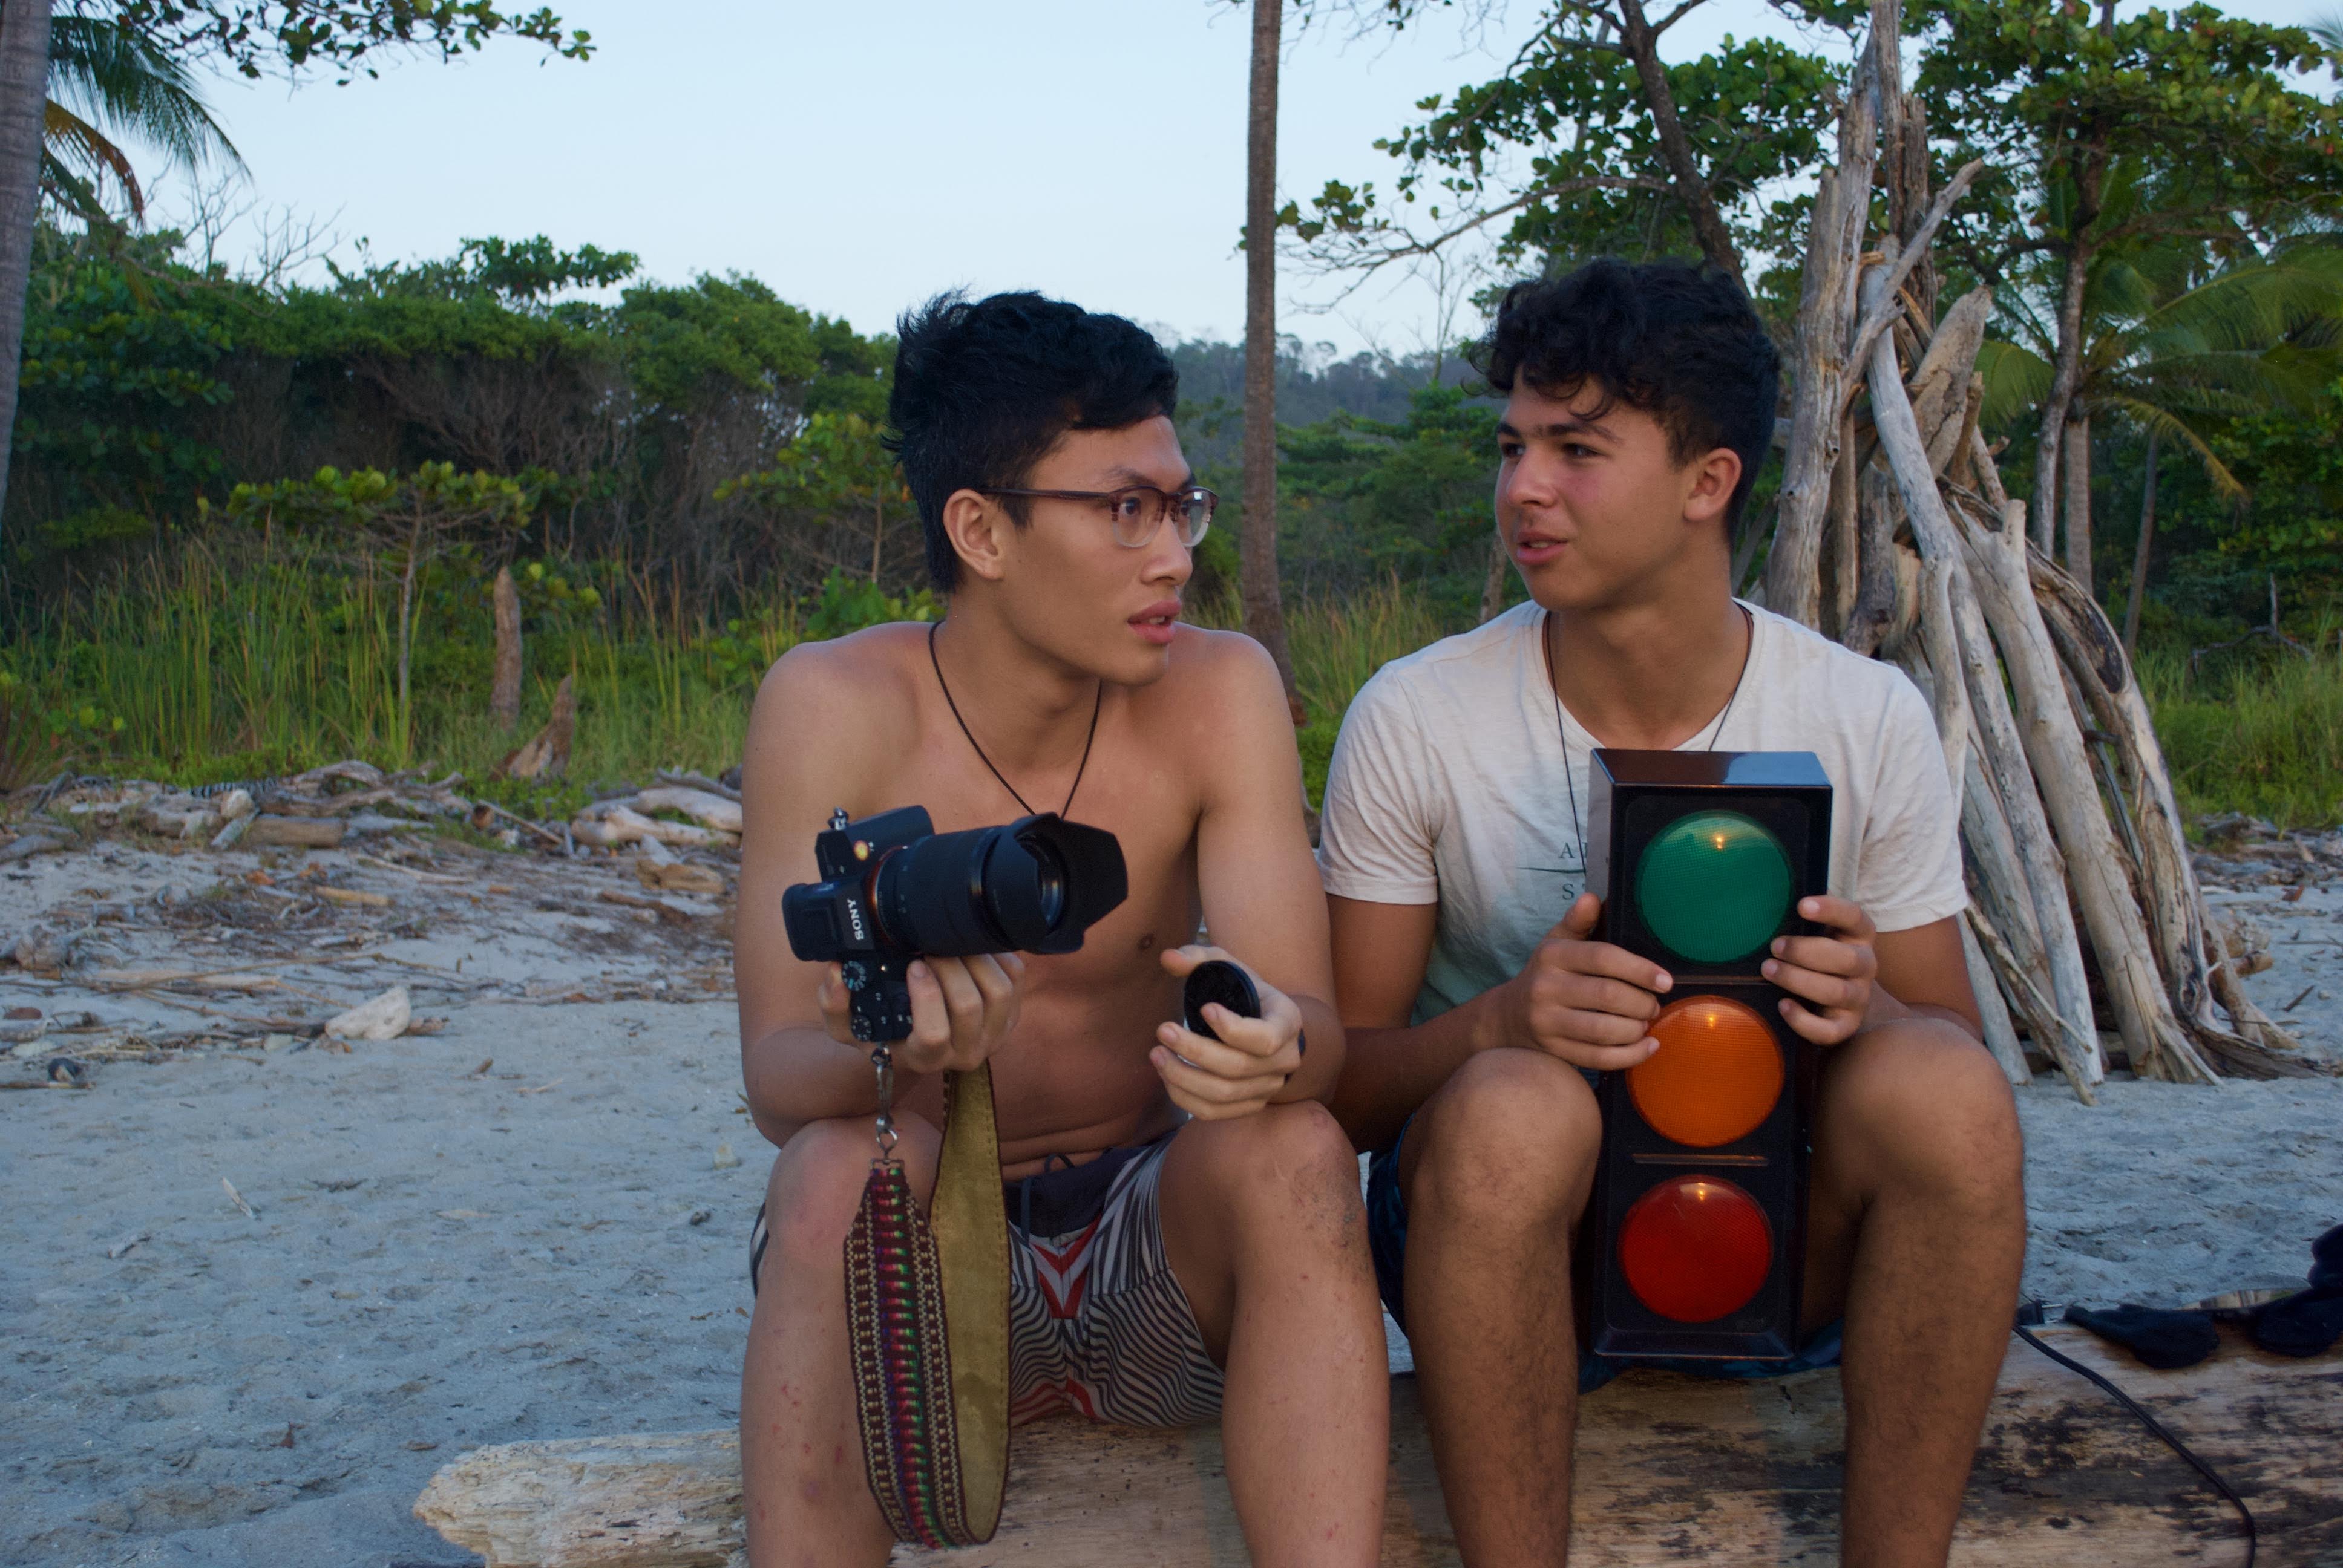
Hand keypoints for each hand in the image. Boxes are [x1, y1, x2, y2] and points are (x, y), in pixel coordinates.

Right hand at [816, 952, 1025, 1074]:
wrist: (913, 1040)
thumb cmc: (880, 1029)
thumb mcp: (846, 1024)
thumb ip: (833, 1003)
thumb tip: (837, 973)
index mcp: (925, 1058)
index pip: (934, 1036)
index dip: (927, 997)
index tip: (913, 965)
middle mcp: (963, 1054)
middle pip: (970, 1006)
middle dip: (950, 965)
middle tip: (931, 942)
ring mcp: (993, 1035)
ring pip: (998, 991)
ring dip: (975, 958)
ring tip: (950, 940)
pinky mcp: (1012, 1014)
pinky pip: (1016, 978)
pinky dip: (997, 954)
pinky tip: (973, 943)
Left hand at [1150, 945, 1304, 1120]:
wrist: (1268, 1026)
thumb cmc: (1245, 992)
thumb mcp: (1228, 967)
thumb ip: (1199, 958)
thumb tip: (1167, 957)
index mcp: (1287, 1022)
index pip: (1266, 1038)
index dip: (1233, 1029)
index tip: (1204, 1009)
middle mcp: (1285, 1060)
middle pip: (1237, 1068)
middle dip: (1194, 1051)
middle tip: (1162, 1031)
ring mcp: (1268, 1087)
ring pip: (1222, 1094)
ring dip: (1182, 1076)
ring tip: (1156, 1054)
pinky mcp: (1249, 1105)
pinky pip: (1213, 1112)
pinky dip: (1184, 1096)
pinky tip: (1166, 1075)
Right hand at [1495, 892, 1671, 1070]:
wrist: (1509, 1016)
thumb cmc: (1546, 974)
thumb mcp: (1556, 942)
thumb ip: (1577, 921)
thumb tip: (1593, 899)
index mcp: (1552, 955)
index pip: (1602, 958)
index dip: (1639, 969)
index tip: (1665, 981)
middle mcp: (1545, 988)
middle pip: (1608, 996)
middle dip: (1642, 1003)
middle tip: (1654, 1005)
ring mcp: (1547, 1023)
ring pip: (1604, 1031)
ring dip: (1637, 1029)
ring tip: (1646, 1022)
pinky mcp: (1553, 1051)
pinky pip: (1598, 1058)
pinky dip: (1630, 1055)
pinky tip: (1647, 1046)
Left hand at [1764, 895, 1877, 1044]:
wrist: (1843, 1002)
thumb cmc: (1820, 956)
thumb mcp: (1820, 932)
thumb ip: (1804, 919)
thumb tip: (1768, 893)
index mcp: (1859, 936)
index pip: (1854, 917)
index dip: (1831, 910)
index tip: (1801, 905)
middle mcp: (1865, 965)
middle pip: (1846, 959)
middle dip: (1805, 952)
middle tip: (1775, 946)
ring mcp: (1858, 998)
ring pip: (1836, 992)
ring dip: (1798, 980)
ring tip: (1768, 969)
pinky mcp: (1846, 1026)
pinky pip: (1830, 1030)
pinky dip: (1804, 1021)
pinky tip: (1782, 1005)